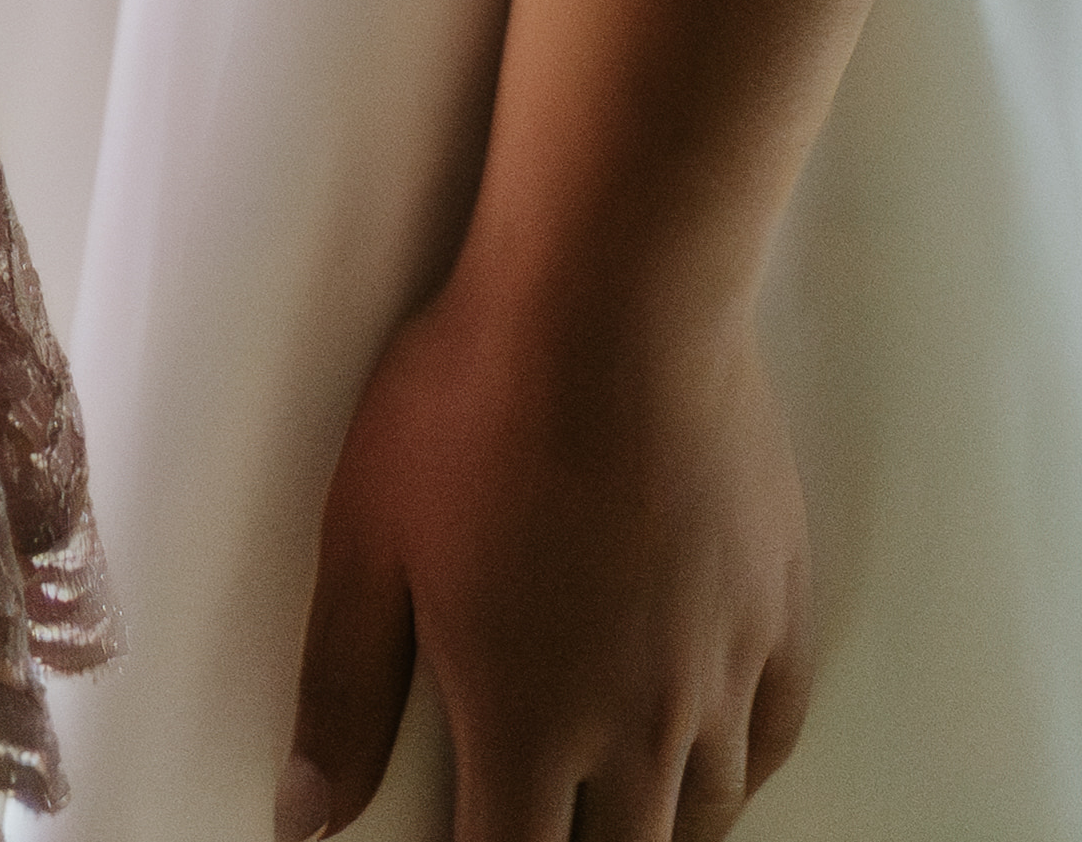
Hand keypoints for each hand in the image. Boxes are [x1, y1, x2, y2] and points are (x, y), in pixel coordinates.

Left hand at [284, 253, 809, 841]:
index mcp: (525, 722)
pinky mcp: (777, 604)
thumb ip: (341, 689)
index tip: (468, 841)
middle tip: (542, 813)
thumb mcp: (367, 538)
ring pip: (707, 813)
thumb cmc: (477, 397)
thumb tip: (304, 812)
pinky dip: (740, 766)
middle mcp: (635, 725)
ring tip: (623, 814)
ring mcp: (719, 670)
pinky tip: (714, 757)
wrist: (612, 294)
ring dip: (658, 825)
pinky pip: (774, 733)